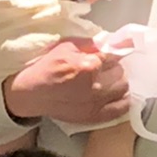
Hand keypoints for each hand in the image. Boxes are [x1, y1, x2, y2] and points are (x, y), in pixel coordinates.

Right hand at [2, 37, 131, 127]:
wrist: (32, 93)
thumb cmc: (47, 66)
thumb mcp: (67, 46)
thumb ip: (91, 43)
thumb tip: (113, 40)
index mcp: (88, 66)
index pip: (113, 55)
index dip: (110, 53)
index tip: (108, 54)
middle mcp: (96, 86)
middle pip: (120, 72)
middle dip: (114, 67)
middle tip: (104, 67)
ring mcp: (96, 103)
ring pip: (123, 88)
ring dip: (118, 82)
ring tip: (108, 80)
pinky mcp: (95, 116)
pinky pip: (121, 108)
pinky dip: (122, 100)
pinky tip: (115, 95)